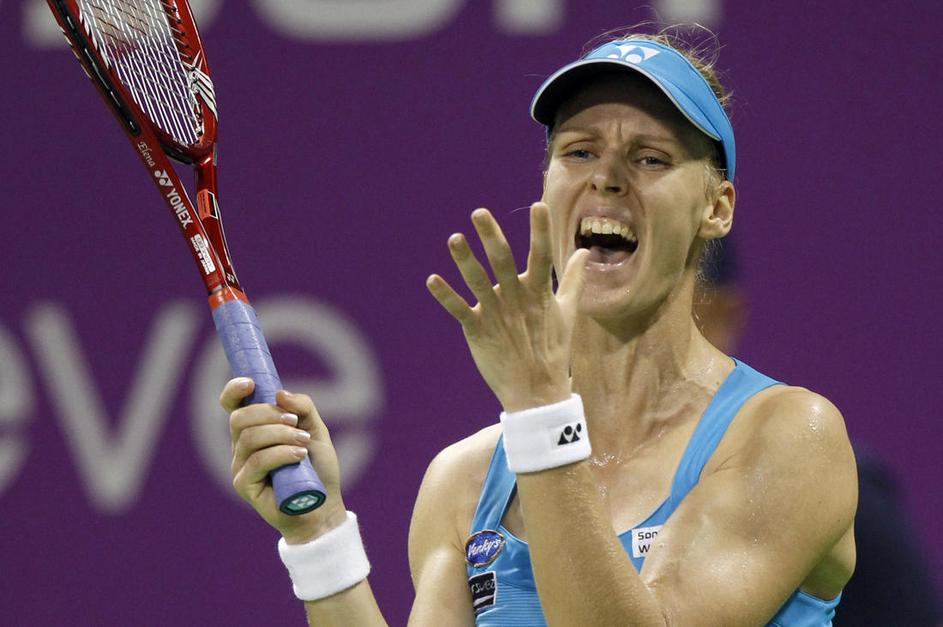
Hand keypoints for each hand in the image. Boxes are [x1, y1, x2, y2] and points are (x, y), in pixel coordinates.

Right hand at [222, 379, 346, 543]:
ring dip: (281, 435)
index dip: (234, 390)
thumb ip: (302, 407)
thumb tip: (280, 393)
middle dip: (268, 414)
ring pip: (249, 438)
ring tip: (304, 443)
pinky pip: (257, 461)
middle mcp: (242, 445)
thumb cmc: (317, 467)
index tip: (250, 382)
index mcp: (255, 428)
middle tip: (294, 422)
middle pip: (239, 418)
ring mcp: (240, 465)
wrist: (323, 504)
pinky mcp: (244, 485)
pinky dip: (280, 454)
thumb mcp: (316, 429)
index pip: (232, 405)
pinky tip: (299, 456)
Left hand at [426, 203, 588, 411]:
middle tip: (479, 212)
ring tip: (454, 238)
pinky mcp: (477, 330)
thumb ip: (573, 280)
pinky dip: (445, 295)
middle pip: (502, 262)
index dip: (540, 231)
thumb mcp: (568, 313)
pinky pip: (458, 310)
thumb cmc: (553, 350)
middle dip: (491, 237)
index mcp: (539, 293)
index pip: (541, 256)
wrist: (536, 392)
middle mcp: (516, 299)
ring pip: (477, 282)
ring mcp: (495, 315)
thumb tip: (584, 252)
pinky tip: (431, 280)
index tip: (538, 205)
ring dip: (464, 260)